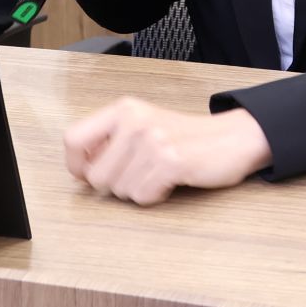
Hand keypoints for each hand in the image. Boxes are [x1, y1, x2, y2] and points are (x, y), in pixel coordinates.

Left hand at [63, 98, 272, 205]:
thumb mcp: (143, 125)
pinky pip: (143, 196)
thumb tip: (80, 169)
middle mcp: (134, 120)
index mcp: (123, 109)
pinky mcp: (170, 161)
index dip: (77, 165)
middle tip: (141, 173)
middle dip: (116, 185)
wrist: (232, 138)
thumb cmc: (185, 137)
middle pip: (96, 176)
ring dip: (140, 190)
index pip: (73, 139)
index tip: (91, 174)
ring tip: (160, 173)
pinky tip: (171, 180)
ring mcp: (152, 140)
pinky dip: (156, 196)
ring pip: (120, 191)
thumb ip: (111, 141)